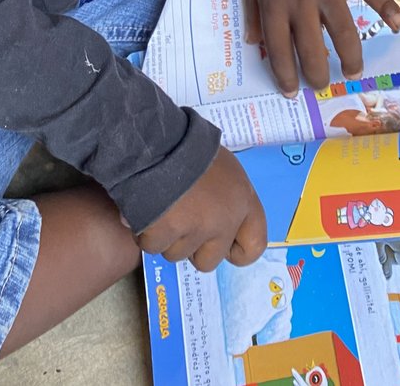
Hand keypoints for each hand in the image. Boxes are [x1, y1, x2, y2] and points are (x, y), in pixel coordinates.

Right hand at [135, 147, 265, 272]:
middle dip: (190, 246)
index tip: (216, 240)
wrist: (160, 138)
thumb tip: (213, 228)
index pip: (254, 246)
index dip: (234, 249)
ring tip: (160, 206)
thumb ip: (226, 200)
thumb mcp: (222, 168)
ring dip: (166, 236)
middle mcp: (226, 219)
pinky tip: (145, 207)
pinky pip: (153, 246)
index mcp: (244, 200)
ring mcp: (197, 228)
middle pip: (208, 260)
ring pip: (176, 254)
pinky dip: (145, 231)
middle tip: (178, 220)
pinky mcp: (168, 231)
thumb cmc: (192, 147)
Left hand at [246, 0, 399, 95]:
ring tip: (353, 72)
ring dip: (350, 57)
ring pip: (343, 31)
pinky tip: (398, 24)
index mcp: (275, 3)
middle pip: (312, 49)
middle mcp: (301, 0)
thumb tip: (255, 44)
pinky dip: (387, 6)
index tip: (291, 91)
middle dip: (318, 75)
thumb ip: (254, 11)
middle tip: (322, 84)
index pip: (279, 51)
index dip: (285, 76)